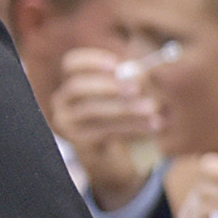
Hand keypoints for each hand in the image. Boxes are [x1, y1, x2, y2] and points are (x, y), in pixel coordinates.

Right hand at [48, 49, 163, 208]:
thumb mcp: (133, 92)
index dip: (92, 61)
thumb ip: (136, 78)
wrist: (120, 156)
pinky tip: (153, 125)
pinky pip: (105, 131)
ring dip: (126, 108)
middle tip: (136, 88)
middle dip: (108, 86)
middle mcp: (63, 102)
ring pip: (93, 110)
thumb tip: (141, 71)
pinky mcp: (80, 142)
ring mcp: (68, 124)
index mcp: (75, 81)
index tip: (118, 64)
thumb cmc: (126, 115)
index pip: (72, 64)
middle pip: (77, 87)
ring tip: (153, 107)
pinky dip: (132, 127)